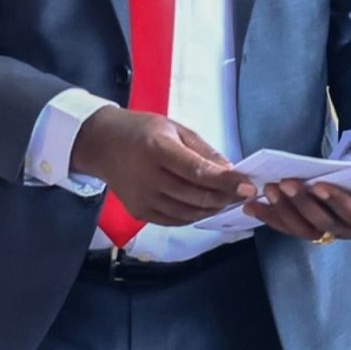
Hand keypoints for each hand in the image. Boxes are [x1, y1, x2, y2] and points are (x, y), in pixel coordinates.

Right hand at [70, 107, 254, 226]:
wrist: (102, 145)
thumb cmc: (141, 131)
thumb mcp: (175, 129)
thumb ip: (203, 151)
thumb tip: (230, 171)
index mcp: (157, 149)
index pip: (197, 171)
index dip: (226, 182)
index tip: (248, 186)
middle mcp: (147, 177)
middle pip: (196, 195)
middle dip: (226, 197)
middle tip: (244, 193)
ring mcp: (142, 198)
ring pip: (188, 212)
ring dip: (213, 208)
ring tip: (228, 199)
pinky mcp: (139, 211)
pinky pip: (175, 220)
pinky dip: (195, 215)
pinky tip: (206, 206)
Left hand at [244, 169, 350, 243]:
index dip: (338, 202)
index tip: (320, 185)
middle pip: (324, 222)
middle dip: (302, 204)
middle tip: (285, 183)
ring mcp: (335, 231)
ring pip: (305, 228)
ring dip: (284, 212)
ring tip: (268, 191)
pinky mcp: (321, 228)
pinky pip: (294, 228)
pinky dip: (274, 219)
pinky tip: (254, 207)